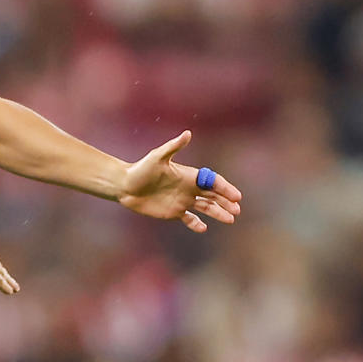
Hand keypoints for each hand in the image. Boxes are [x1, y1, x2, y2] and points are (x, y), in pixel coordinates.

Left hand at [119, 132, 241, 232]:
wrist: (124, 185)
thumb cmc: (140, 169)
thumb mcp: (157, 157)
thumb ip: (173, 146)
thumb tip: (187, 133)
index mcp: (189, 175)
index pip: (212, 182)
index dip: (225, 188)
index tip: (237, 196)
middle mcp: (188, 188)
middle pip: (213, 196)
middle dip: (226, 202)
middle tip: (237, 210)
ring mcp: (182, 201)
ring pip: (205, 208)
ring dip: (218, 213)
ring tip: (230, 219)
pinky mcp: (173, 212)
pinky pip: (189, 219)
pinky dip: (196, 223)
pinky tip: (203, 228)